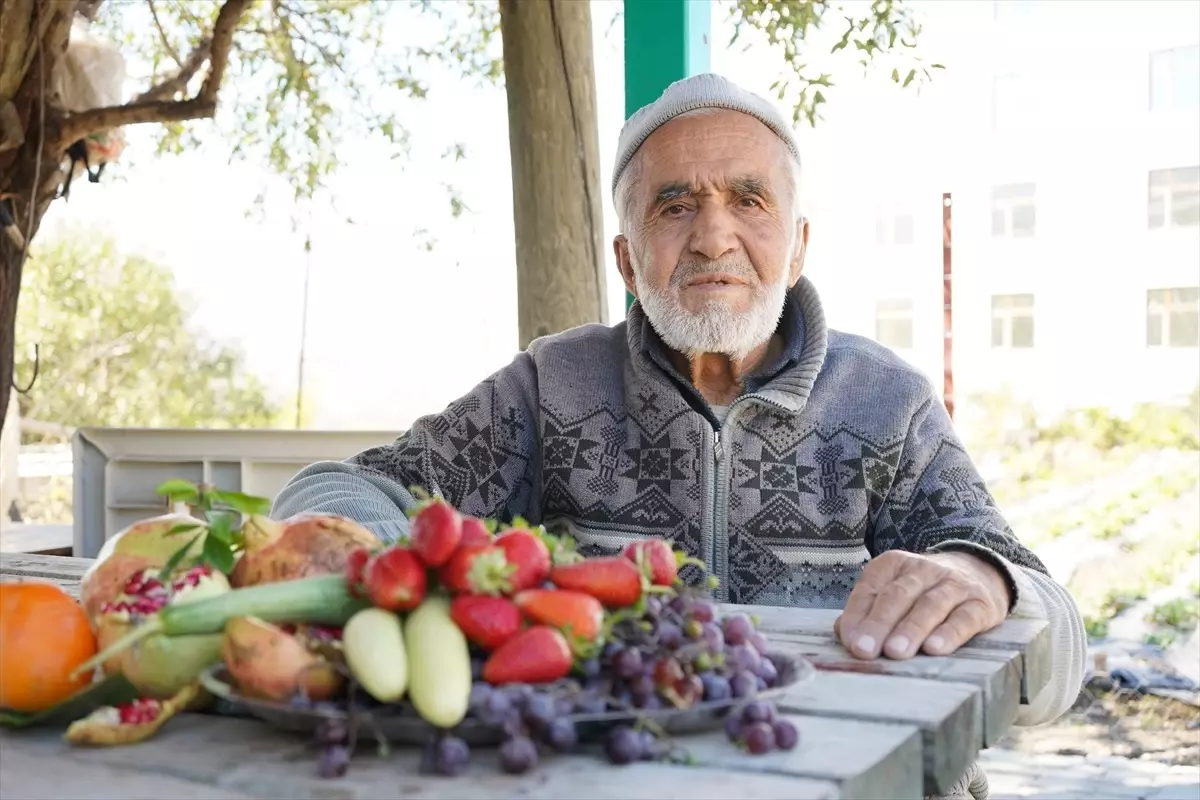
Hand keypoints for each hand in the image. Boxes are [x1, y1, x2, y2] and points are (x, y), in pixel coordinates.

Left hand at [834, 550, 1010, 659]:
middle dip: (879, 624)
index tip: (850, 642)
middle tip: (865, 650)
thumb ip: (867, 612)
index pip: (871, 589)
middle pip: (897, 596)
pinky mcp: (981, 604)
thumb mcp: (893, 593)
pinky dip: (949, 633)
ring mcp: (954, 585)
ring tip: (895, 652)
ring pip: (930, 605)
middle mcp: (923, 570)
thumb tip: (846, 635)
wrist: (979, 573)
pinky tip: (935, 648)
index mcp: (893, 564)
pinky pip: (964, 618)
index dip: (858, 616)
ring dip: (910, 629)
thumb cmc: (923, 593)